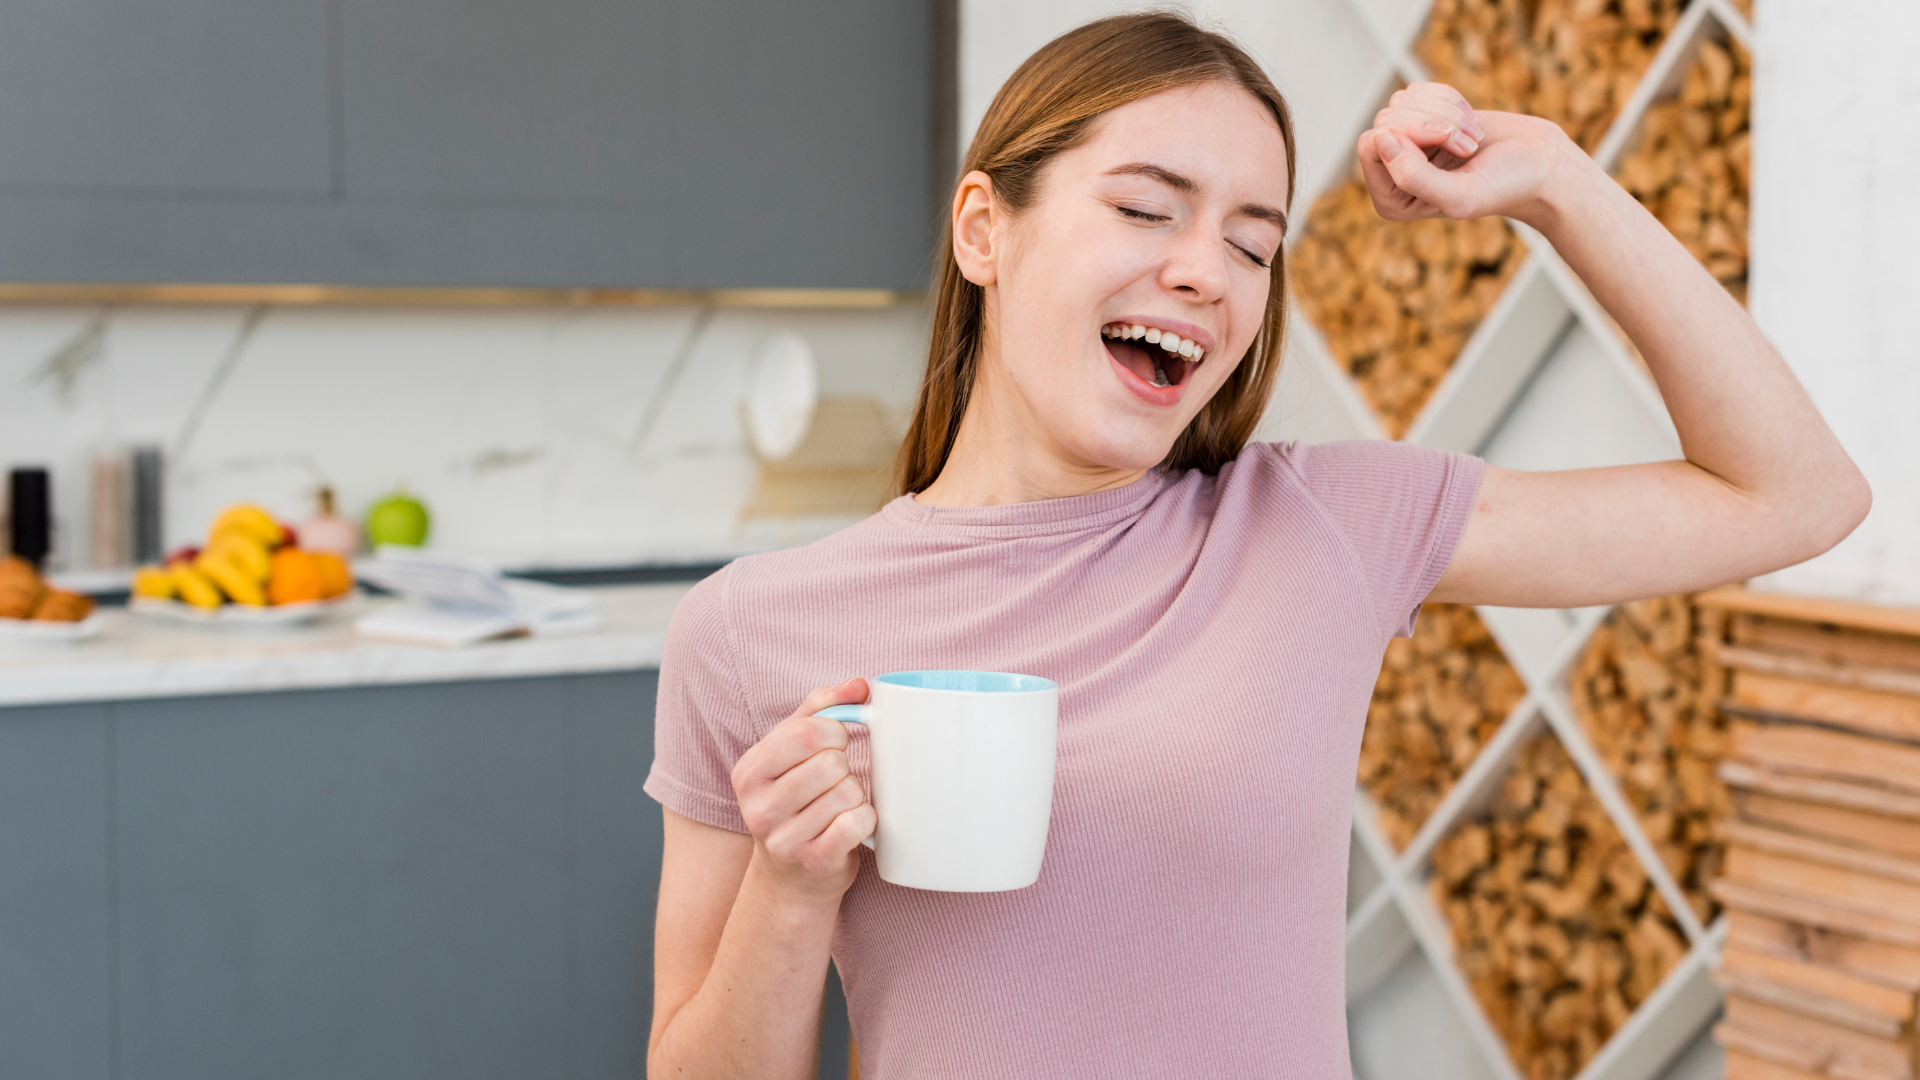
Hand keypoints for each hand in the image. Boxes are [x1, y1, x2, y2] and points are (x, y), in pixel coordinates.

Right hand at [730, 677, 876, 900]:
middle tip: (836, 781)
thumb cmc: (797, 801)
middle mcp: (758, 807)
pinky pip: (858, 823)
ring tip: (840, 806)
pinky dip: (866, 819)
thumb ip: (822, 709)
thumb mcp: (793, 751)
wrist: (791, 877)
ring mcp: (783, 839)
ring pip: (847, 792)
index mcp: (749, 771)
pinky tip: (852, 825)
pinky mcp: (813, 862)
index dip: (835, 732)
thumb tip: (859, 685)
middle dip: (845, 767)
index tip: (835, 745)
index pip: (806, 732)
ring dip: (855, 795)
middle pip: (829, 763)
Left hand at [1355, 82, 1589, 229]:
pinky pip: (1418, 90)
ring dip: (1446, 112)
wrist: (1539, 163)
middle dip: (1433, 122)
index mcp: (1391, 201)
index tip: (1448, 141)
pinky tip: (1470, 122)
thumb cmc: (1504, 185)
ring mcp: (1406, 144)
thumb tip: (1378, 138)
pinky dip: (1450, 99)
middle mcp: (1390, 173)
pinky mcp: (1423, 118)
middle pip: (1385, 119)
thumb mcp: (1459, 194)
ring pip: (1401, 101)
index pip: (1371, 145)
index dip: (1410, 133)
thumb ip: (1412, 177)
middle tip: (1468, 145)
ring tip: (1472, 137)